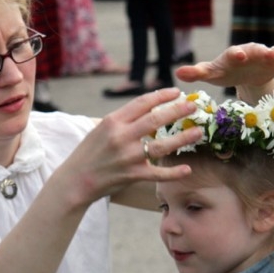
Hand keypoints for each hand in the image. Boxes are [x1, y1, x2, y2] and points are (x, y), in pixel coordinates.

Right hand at [61, 88, 202, 202]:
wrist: (75, 180)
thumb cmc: (89, 153)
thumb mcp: (100, 129)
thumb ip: (123, 120)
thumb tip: (149, 109)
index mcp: (113, 121)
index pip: (142, 103)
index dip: (162, 96)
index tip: (176, 92)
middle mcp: (121, 137)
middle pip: (156, 120)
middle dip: (177, 111)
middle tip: (193, 106)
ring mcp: (128, 157)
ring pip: (162, 146)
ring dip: (182, 138)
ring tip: (197, 132)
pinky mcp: (132, 175)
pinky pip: (158, 173)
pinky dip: (173, 172)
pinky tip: (187, 168)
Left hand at [175, 43, 273, 87]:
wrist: (242, 74)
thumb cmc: (224, 72)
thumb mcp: (211, 74)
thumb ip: (196, 72)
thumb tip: (178, 73)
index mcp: (235, 54)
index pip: (234, 53)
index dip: (236, 54)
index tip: (238, 55)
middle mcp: (252, 53)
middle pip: (258, 50)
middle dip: (263, 52)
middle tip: (268, 53)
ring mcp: (267, 58)